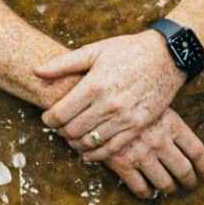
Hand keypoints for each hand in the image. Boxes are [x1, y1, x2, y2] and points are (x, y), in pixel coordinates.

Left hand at [38, 30, 181, 153]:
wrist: (167, 56)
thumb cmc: (129, 50)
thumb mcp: (95, 50)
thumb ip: (63, 63)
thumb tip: (36, 71)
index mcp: (94, 85)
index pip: (60, 114)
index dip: (48, 120)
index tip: (47, 118)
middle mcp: (108, 104)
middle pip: (72, 131)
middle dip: (61, 131)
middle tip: (60, 126)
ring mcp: (125, 118)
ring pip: (90, 142)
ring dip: (76, 143)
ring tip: (73, 136)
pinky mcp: (138, 126)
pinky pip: (111, 149)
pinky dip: (95, 154)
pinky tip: (88, 151)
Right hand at [97, 108, 203, 199]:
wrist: (93, 100)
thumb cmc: (126, 96)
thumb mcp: (153, 101)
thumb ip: (168, 117)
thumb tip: (181, 134)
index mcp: (172, 124)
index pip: (196, 151)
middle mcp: (160, 141)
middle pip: (184, 170)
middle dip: (190, 181)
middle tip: (191, 185)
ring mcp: (142, 154)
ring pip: (164, 182)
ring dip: (170, 189)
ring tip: (171, 190)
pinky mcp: (123, 164)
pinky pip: (139, 187)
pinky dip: (146, 193)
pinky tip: (147, 192)